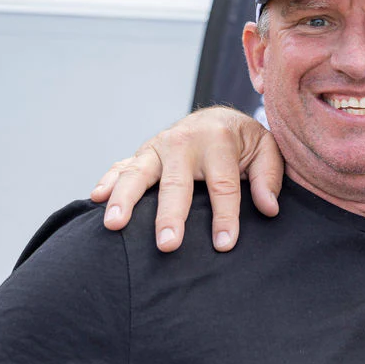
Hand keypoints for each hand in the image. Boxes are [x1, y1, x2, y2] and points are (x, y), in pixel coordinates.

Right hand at [91, 106, 283, 252]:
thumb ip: (268, 178)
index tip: (225, 245)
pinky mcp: (142, 154)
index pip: (223, 185)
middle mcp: (183, 142)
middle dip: (171, 215)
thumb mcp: (266, 150)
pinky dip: (108, 181)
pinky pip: (121, 167)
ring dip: (125, 199)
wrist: (217, 118)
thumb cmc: (243, 141)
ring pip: (138, 173)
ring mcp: (158, 147)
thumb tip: (268, 208)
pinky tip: (96, 199)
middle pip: (176, 183)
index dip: (225, 216)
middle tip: (167, 245)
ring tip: (114, 225)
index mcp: (218, 140)